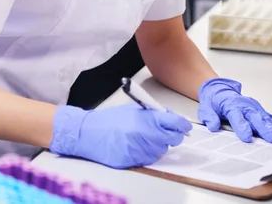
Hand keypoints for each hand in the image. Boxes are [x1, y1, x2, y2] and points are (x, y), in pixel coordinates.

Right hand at [50, 103, 191, 168]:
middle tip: (166, 131)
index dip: (182, 125)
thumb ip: (153, 114)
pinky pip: (148, 159)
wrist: (87, 134)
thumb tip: (169, 118)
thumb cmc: (108, 120)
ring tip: (145, 137)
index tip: (185, 126)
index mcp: (145, 120)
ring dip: (159, 144)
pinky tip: (137, 145)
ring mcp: (138, 151)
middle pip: (171, 139)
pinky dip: (148, 153)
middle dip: (172, 135)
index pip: (174, 123)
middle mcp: (144, 136)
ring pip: (161, 150)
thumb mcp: (133, 110)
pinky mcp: (131, 162)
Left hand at [197, 77, 271, 143]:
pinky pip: (267, 116)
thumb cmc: (213, 101)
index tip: (248, 138)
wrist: (218, 90)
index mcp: (230, 105)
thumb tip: (213, 125)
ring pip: (264, 117)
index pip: (237, 117)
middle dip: (264, 128)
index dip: (243, 127)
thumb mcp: (205, 108)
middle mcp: (244, 105)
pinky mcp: (257, 109)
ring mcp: (252, 106)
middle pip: (255, 117)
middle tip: (271, 138)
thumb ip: (210, 117)